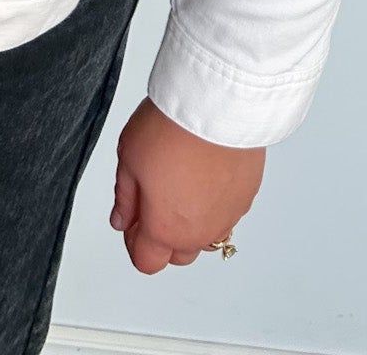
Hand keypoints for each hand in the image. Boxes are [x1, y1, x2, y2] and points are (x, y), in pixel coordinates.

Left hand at [109, 99, 264, 273]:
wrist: (217, 105)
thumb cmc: (172, 128)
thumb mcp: (129, 159)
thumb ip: (125, 197)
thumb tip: (121, 219)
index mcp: (166, 229)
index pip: (147, 262)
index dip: (133, 242)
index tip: (131, 219)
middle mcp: (199, 232)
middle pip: (178, 255)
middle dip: (162, 237)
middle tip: (153, 200)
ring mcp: (226, 217)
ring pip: (205, 238)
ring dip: (190, 224)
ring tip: (180, 185)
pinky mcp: (245, 198)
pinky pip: (226, 215)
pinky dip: (213, 205)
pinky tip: (203, 176)